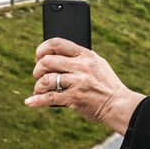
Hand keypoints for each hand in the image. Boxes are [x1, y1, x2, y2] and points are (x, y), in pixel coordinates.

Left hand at [25, 38, 144, 134]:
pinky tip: (30, 102)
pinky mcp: (74, 98)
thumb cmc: (107, 86)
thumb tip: (56, 55)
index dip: (42, 49)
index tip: (39, 56)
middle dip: (38, 69)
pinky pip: (49, 97)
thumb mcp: (98, 65)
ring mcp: (78, 82)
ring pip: (46, 79)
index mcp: (86, 56)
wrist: (119, 105)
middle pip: (47, 61)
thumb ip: (80, 58)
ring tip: (40, 90)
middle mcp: (81, 67)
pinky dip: (36, 100)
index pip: (57, 43)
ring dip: (38, 86)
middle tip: (39, 76)